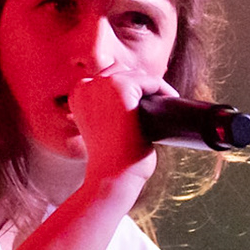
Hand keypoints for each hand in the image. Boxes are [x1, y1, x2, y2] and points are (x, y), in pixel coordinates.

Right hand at [67, 67, 172, 197]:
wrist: (111, 177)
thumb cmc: (111, 160)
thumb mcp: (104, 129)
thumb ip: (110, 109)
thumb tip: (137, 97)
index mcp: (78, 94)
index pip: (107, 78)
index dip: (128, 88)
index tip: (143, 103)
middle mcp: (86, 86)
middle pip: (122, 71)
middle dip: (140, 85)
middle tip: (157, 104)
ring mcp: (103, 85)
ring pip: (137, 74)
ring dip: (152, 87)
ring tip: (165, 102)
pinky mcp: (121, 88)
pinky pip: (150, 80)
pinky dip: (163, 89)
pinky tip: (171, 100)